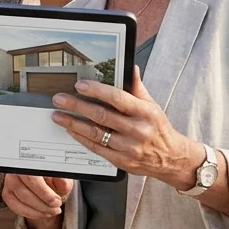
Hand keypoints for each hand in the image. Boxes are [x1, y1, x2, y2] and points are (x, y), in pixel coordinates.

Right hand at [3, 174, 73, 219]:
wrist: (48, 186)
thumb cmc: (54, 180)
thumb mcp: (63, 179)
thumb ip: (62, 180)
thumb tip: (62, 179)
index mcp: (30, 163)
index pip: (32, 178)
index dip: (44, 193)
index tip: (56, 201)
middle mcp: (16, 170)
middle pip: (24, 191)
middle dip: (42, 204)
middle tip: (56, 208)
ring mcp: (9, 182)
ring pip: (19, 200)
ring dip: (37, 210)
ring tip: (51, 211)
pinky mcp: (7, 193)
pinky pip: (15, 206)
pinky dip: (30, 213)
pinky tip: (41, 213)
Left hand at [51, 66, 199, 188]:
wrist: (170, 158)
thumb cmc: (158, 128)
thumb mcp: (152, 106)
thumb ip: (137, 87)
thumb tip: (131, 67)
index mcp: (145, 112)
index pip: (118, 98)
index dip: (97, 91)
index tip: (80, 85)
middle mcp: (137, 130)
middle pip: (102, 116)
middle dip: (77, 106)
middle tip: (59, 99)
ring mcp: (128, 147)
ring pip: (96, 133)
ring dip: (73, 124)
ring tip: (58, 115)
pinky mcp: (121, 161)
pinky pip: (97, 148)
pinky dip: (81, 138)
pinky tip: (70, 130)